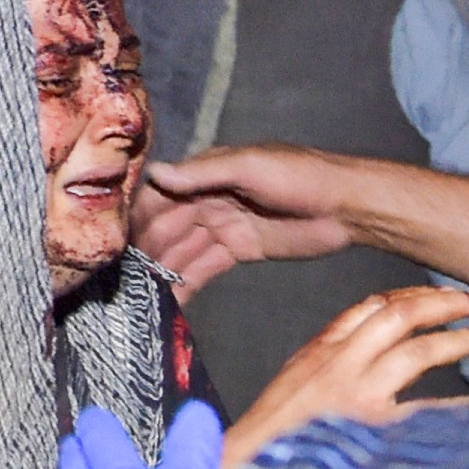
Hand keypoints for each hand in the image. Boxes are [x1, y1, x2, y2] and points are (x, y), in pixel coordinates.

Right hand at [136, 145, 357, 298]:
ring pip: (183, 249)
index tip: (121, 240)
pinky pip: (204, 267)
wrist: (347, 206)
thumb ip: (203, 172)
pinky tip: (168, 302)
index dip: (140, 215)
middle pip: (168, 225)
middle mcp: (210, 197)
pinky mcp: (239, 249)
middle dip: (148, 249)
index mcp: (209, 172)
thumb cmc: (302, 176)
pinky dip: (186, 283)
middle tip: (126, 277)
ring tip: (140, 295)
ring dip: (162, 270)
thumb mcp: (250, 166)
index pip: (162, 193)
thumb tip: (156, 173)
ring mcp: (224, 225)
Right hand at [220, 287, 468, 468]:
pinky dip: (460, 407)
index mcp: (319, 351)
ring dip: (457, 340)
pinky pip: (427, 411)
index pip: (371, 305)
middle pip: (398, 315)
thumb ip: (330, 363)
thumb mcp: (295, 384)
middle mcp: (338, 365)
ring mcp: (356, 396)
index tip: (439, 295)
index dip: (411, 294)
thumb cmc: (271, 437)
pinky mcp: (372, 430)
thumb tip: (375, 353)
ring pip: (416, 351)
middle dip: (441, 303)